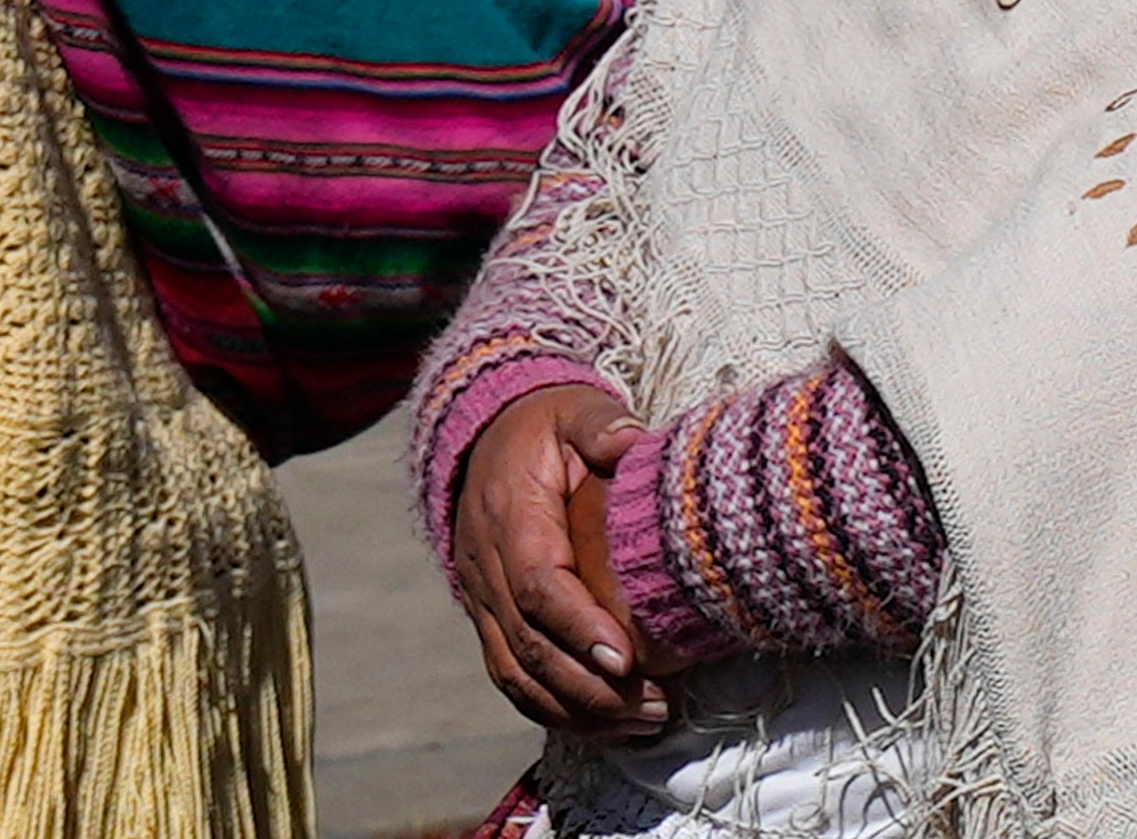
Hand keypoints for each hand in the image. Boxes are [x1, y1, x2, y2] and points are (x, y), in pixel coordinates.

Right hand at [446, 385, 666, 741]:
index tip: (624, 659)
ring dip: (579, 712)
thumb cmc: (542, 428)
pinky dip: (558, 713)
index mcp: (507, 519)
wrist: (484, 440)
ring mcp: (483, 603)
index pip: (537, 585)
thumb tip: (633, 442)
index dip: (577, 627)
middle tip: (653, 707)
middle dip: (591, 688)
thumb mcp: (571, 410)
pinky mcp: (491, 623)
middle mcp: (486, 570)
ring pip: (519, 677)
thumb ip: (600, 424)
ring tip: (644, 724)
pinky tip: (610, 727)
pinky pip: (516, 681)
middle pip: (529, 647)